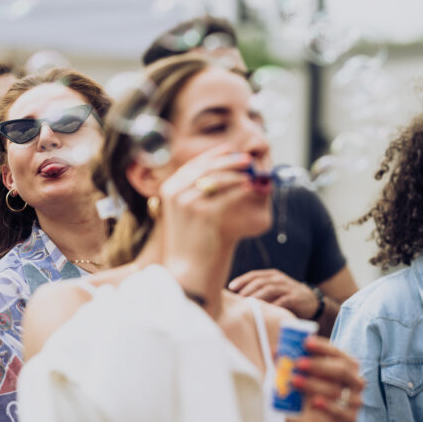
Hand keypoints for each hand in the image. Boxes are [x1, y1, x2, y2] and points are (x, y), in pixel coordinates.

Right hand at [158, 146, 260, 295]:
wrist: (189, 272)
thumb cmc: (194, 245)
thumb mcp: (190, 214)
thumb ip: (202, 192)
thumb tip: (228, 171)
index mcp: (169, 190)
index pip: (194, 164)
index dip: (214, 154)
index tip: (230, 149)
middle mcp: (175, 192)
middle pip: (208, 167)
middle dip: (230, 161)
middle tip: (248, 160)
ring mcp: (188, 202)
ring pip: (219, 178)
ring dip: (239, 174)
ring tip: (253, 175)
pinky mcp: (204, 213)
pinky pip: (228, 195)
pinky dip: (242, 189)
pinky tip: (251, 188)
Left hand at [228, 269, 317, 318]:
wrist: (311, 301)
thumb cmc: (287, 296)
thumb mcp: (274, 289)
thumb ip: (260, 290)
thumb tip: (238, 297)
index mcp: (272, 275)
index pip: (254, 275)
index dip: (241, 280)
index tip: (230, 287)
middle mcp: (279, 279)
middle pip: (259, 281)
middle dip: (246, 289)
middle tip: (237, 298)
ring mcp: (287, 287)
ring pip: (269, 289)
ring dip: (256, 296)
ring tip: (247, 303)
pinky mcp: (295, 297)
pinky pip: (282, 300)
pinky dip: (272, 305)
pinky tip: (264, 310)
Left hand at [291, 336, 363, 421]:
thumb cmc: (312, 392)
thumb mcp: (304, 376)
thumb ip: (293, 363)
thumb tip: (274, 350)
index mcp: (348, 365)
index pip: (337, 352)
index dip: (322, 347)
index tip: (305, 343)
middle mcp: (355, 381)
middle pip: (341, 369)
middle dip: (318, 365)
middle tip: (298, 363)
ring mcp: (355, 400)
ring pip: (336, 390)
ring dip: (313, 385)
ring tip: (294, 381)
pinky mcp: (351, 417)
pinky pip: (340, 411)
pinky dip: (326, 406)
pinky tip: (313, 403)